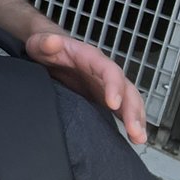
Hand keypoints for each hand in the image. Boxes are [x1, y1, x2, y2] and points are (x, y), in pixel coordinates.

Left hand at [26, 31, 147, 143]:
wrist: (47, 50)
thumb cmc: (45, 47)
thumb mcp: (40, 43)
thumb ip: (45, 43)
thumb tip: (53, 42)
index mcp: (91, 58)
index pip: (109, 71)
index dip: (114, 86)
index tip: (113, 104)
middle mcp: (103, 72)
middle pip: (126, 88)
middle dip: (132, 109)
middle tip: (135, 131)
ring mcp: (105, 86)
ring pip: (129, 100)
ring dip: (137, 119)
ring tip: (139, 138)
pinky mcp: (102, 98)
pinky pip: (121, 109)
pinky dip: (130, 122)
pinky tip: (134, 138)